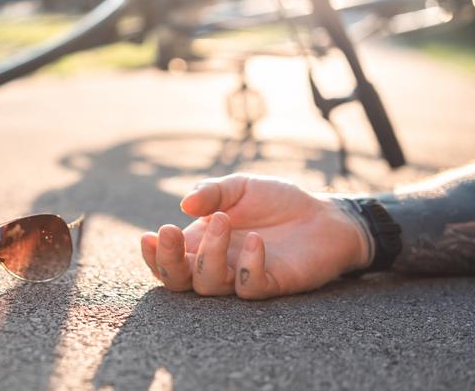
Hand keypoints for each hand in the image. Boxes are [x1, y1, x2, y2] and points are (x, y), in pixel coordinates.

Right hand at [140, 174, 370, 299]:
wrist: (325, 214)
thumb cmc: (277, 202)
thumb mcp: (240, 187)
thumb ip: (211, 192)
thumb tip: (184, 205)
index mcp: (201, 242)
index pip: (167, 260)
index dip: (154, 255)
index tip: (150, 235)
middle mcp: (216, 264)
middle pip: (178, 281)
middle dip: (168, 260)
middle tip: (171, 232)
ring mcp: (241, 277)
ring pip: (209, 285)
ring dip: (210, 254)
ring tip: (223, 220)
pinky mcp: (271, 284)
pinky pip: (250, 287)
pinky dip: (248, 266)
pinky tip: (257, 240)